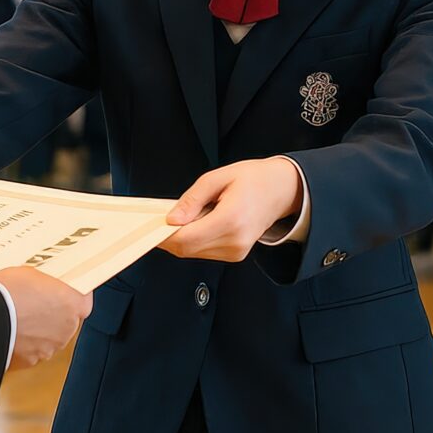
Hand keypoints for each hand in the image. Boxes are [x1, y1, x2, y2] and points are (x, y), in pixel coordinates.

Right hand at [0, 267, 90, 369]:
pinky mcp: (30, 361)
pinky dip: (23, 344)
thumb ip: (45, 283)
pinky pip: (31, 351)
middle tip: (34, 302)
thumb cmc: (8, 293)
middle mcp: (66, 329)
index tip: (65, 291)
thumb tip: (41, 284)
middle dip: (53, 313)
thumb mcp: (30, 273)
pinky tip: (10, 332)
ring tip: (18, 317)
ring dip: (38, 330)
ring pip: (48, 338)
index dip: (73, 295)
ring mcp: (49, 348)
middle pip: (66, 321)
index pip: (83, 300)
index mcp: (72, 304)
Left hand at [160, 158, 303, 261]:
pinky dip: (195, 239)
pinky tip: (202, 222)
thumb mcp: (218, 177)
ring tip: (191, 215)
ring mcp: (237, 251)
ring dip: (183, 237)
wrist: (281, 190)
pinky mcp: (236, 255)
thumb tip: (172, 218)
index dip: (164, 234)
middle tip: (165, 216)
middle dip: (169, 235)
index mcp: (231, 219)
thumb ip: (192, 199)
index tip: (151, 225)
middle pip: (187, 249)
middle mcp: (235, 241)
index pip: (187, 238)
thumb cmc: (254, 179)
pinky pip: (204, 252)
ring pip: (193, 252)